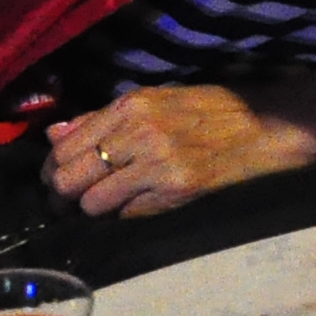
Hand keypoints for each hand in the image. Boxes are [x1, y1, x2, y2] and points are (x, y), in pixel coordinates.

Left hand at [44, 74, 315, 218]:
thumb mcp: (154, 101)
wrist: (262, 126)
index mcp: (131, 105)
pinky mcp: (175, 189)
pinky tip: (137, 201)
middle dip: (63, 194)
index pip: (66, 146)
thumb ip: (101, 118)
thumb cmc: (207, 109)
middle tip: (69, 199)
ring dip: (93, 207)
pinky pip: (125, 214)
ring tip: (106, 202)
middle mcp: (139, 132)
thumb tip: (54, 135)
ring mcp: (157, 163)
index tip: (57, 177)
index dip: (53, 168)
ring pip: (92, 202)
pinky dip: (124, 213)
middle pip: (70, 178)